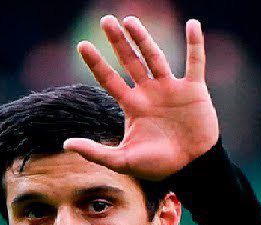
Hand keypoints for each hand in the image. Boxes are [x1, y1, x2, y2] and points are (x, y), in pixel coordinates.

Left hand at [63, 15, 219, 180]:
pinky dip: (195, 44)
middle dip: (118, 42)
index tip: (81, 45)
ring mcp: (171, 88)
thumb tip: (65, 144)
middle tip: (105, 21)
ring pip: (155, 57)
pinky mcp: (194, 90)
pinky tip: (192, 24)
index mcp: (132, 105)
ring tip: (130, 21)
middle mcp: (149, 92)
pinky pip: (195, 62)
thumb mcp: (122, 161)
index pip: (109, 79)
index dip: (96, 63)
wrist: (191, 168)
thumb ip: (95, 152)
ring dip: (144, 38)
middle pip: (130, 61)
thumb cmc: (158, 165)